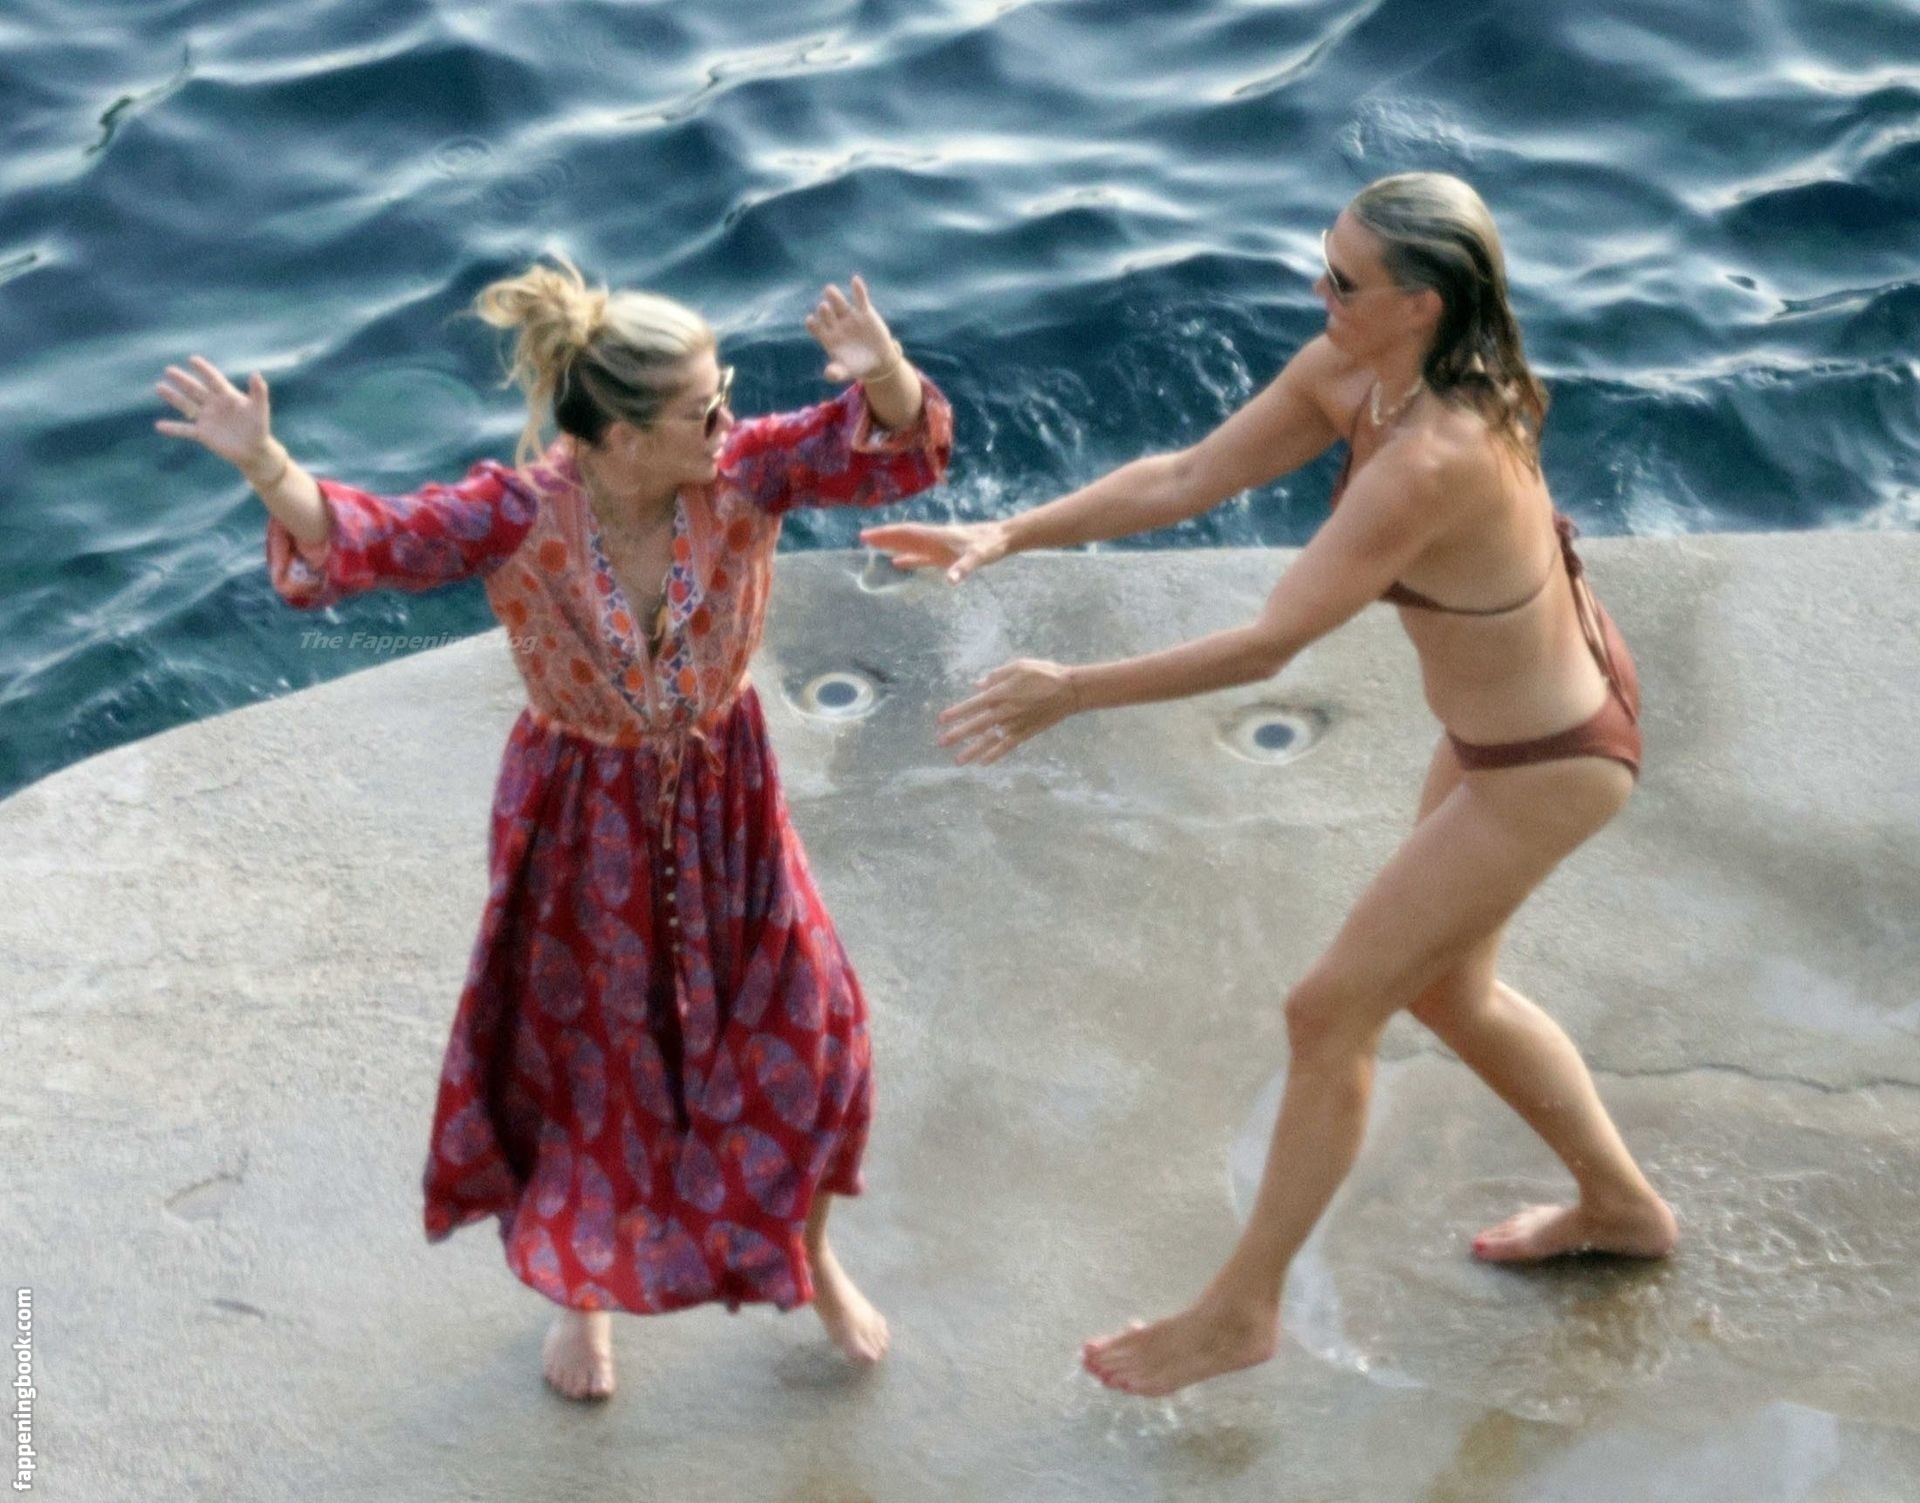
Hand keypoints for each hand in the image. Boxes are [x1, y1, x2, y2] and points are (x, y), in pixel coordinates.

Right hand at [155, 357, 273, 472]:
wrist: (254, 451)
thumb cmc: (259, 427)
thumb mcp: (260, 409)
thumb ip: (258, 392)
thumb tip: (256, 373)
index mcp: (228, 396)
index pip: (214, 380)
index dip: (204, 370)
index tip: (193, 360)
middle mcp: (214, 404)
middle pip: (196, 389)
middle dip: (183, 380)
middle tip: (169, 370)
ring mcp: (207, 418)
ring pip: (187, 405)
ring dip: (173, 397)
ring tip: (159, 387)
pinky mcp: (203, 434)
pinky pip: (185, 430)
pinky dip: (173, 428)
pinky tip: (159, 426)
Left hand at [804, 274, 898, 383]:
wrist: (877, 360)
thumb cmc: (856, 366)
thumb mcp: (846, 372)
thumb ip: (836, 373)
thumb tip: (828, 375)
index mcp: (827, 336)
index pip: (816, 328)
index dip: (813, 325)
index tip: (811, 321)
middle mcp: (835, 323)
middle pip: (826, 314)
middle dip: (824, 311)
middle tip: (824, 308)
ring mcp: (849, 316)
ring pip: (839, 303)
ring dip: (834, 296)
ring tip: (829, 290)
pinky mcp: (864, 311)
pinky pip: (860, 299)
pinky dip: (858, 289)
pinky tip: (855, 280)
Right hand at [860, 520, 1009, 584]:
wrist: (1002, 538)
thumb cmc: (990, 546)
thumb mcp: (979, 557)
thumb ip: (964, 568)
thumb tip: (950, 581)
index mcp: (938, 537)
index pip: (907, 533)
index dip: (887, 534)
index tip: (868, 535)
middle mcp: (934, 539)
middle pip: (904, 536)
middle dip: (884, 537)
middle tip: (863, 538)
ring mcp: (938, 546)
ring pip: (910, 544)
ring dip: (893, 545)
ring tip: (875, 547)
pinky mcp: (944, 554)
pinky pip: (921, 555)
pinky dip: (908, 558)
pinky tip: (898, 562)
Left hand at [936, 658, 1078, 764]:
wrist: (1070, 691)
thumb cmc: (1044, 674)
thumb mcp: (1019, 666)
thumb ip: (997, 676)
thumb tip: (978, 686)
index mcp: (1002, 693)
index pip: (973, 705)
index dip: (956, 713)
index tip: (941, 719)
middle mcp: (1005, 711)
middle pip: (977, 725)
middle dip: (958, 734)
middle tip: (941, 743)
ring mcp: (1015, 724)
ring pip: (990, 740)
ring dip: (973, 750)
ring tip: (958, 761)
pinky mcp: (1026, 732)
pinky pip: (1007, 746)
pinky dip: (995, 754)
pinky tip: (983, 762)